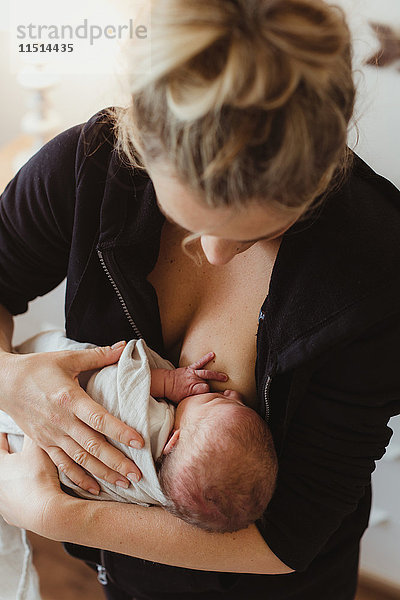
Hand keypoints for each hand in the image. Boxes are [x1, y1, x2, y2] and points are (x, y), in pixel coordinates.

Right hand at [0, 344, 143, 493]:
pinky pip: (63, 465)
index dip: (120, 431)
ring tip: (125, 483)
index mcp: (69, 399)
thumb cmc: (37, 368)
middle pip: (93, 445)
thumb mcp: (67, 358)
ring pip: (81, 459)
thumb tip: (125, 346)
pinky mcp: (44, 444)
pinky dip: (80, 478)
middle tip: (138, 474)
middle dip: (117, 462)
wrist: (4, 383)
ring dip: (103, 473)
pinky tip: (96, 488)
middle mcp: (61, 421)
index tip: (139, 442)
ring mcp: (52, 435)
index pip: (98, 419)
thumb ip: (99, 355)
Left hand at [0, 433, 61, 533]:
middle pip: (2, 466)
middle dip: (11, 458)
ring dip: (15, 479)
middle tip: (19, 452)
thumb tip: (33, 421)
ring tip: (27, 473)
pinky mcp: (11, 516)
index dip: (4, 436)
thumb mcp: (37, 449)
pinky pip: (14, 502)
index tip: (7, 431)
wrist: (46, 511)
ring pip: (6, 485)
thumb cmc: (39, 477)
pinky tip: (30, 493)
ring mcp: (1, 503)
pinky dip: (22, 496)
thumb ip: (33, 434)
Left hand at [165, 352, 227, 402]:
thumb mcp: (183, 401)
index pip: (206, 390)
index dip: (211, 394)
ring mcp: (192, 373)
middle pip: (207, 383)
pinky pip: (199, 362)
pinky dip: (206, 358)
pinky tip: (213, 354)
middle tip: (224, 390)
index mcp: (192, 389)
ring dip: (216, 375)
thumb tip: (203, 404)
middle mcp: (193, 380)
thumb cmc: (174, 394)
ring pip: (206, 373)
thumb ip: (194, 401)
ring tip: (225, 377)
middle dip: (215, 386)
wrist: (165, 383)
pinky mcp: (190, 368)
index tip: (215, 396)